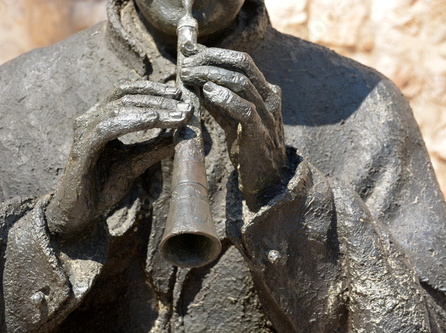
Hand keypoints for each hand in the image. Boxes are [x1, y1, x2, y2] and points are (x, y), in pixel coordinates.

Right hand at [46, 81, 190, 240]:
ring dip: (152, 110)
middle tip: (186, 108)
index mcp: (101, 118)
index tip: (179, 95)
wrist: (81, 213)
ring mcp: (84, 132)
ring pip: (119, 109)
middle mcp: (90, 119)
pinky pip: (107, 128)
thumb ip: (156, 148)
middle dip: (159, 101)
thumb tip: (183, 136)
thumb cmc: (105, 185)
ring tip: (177, 116)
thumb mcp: (136, 163)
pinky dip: (132, 121)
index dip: (153, 90)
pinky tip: (153, 120)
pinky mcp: (82, 149)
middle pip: (127, 98)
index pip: (127, 93)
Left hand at [181, 47, 288, 210]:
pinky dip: (225, 98)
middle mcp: (269, 97)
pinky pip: (244, 109)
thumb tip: (197, 81)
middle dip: (210, 59)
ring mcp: (267, 114)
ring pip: (241, 82)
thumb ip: (219, 100)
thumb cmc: (248, 146)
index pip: (240, 61)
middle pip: (242, 64)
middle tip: (186, 63)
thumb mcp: (232, 118)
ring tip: (189, 75)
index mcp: (264, 90)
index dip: (214, 53)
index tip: (190, 51)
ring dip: (211, 75)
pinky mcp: (260, 132)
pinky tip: (207, 92)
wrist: (267, 178)